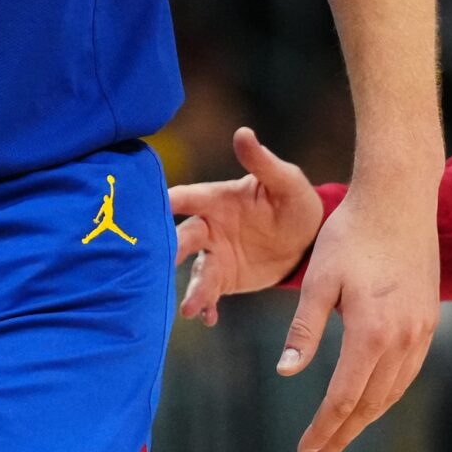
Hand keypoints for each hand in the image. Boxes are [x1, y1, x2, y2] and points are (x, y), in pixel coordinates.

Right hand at [169, 127, 326, 324]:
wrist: (307, 241)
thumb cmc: (293, 202)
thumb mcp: (286, 182)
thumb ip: (263, 162)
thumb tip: (243, 133)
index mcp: (216, 199)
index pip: (185, 198)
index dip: (163, 202)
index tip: (144, 209)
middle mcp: (208, 227)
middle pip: (183, 238)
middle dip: (170, 251)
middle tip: (157, 264)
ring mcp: (214, 254)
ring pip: (197, 271)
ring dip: (192, 288)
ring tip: (189, 308)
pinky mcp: (225, 279)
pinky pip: (210, 294)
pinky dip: (206, 306)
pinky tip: (208, 318)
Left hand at [279, 174, 439, 451]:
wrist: (399, 201)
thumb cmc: (350, 234)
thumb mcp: (318, 279)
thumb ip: (304, 329)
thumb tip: (287, 373)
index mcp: (372, 332)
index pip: (344, 398)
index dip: (323, 428)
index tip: (305, 451)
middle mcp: (404, 340)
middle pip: (371, 405)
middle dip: (343, 434)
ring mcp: (422, 332)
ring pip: (393, 392)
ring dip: (366, 418)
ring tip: (341, 436)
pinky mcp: (429, 320)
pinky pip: (408, 372)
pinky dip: (386, 393)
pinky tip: (371, 398)